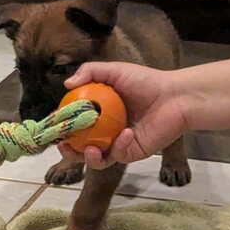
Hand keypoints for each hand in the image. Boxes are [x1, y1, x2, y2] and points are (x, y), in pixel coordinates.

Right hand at [59, 62, 190, 169]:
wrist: (175, 97)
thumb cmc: (146, 81)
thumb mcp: (115, 71)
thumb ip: (90, 72)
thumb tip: (66, 84)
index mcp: (99, 113)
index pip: (75, 123)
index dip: (62, 126)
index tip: (54, 124)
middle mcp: (105, 130)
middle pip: (79, 146)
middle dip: (68, 150)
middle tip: (63, 145)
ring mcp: (117, 144)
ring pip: (95, 159)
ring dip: (87, 157)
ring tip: (89, 150)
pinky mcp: (131, 153)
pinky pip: (117, 156)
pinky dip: (118, 146)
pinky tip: (126, 133)